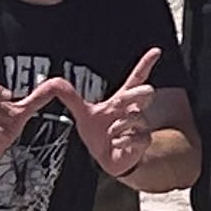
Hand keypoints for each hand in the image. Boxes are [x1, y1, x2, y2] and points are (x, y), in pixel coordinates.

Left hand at [70, 49, 165, 176]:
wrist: (106, 159)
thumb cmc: (99, 135)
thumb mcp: (83, 114)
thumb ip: (70, 97)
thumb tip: (54, 81)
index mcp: (122, 100)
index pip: (137, 78)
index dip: (145, 64)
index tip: (155, 51)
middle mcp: (134, 110)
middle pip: (147, 92)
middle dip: (134, 94)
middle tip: (118, 102)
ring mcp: (141, 125)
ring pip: (137, 117)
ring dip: (119, 125)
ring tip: (110, 133)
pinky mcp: (143, 141)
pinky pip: (139, 136)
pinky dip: (124, 140)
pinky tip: (116, 143)